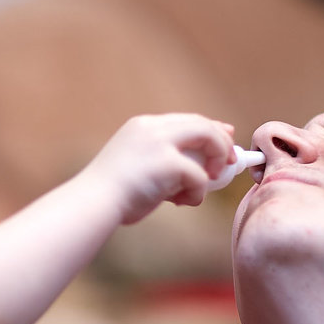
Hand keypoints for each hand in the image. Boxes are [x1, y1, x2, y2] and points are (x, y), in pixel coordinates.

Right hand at [80, 114, 235, 224]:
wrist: (93, 203)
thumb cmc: (112, 195)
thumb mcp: (138, 168)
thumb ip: (164, 162)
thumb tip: (199, 169)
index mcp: (142, 126)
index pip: (185, 120)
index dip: (210, 129)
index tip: (225, 138)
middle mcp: (152, 128)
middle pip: (201, 123)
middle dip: (221, 142)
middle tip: (230, 162)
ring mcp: (159, 142)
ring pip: (207, 138)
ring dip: (215, 162)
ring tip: (205, 185)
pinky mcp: (167, 162)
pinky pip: (199, 176)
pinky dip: (198, 192)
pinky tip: (182, 203)